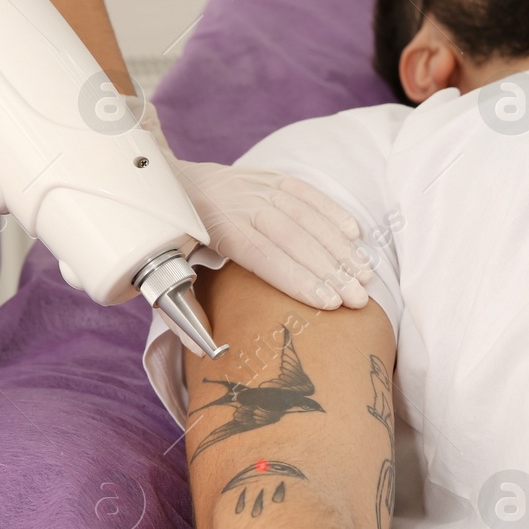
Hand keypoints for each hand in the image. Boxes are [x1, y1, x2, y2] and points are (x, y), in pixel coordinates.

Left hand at [137, 100, 374, 309]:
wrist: (163, 180)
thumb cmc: (170, 236)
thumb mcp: (165, 271)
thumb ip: (183, 311)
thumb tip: (205, 350)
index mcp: (218, 228)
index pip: (266, 256)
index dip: (299, 279)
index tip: (328, 303)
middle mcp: (242, 203)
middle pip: (295, 238)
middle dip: (331, 270)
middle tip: (359, 299)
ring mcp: (257, 187)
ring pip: (306, 216)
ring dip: (339, 246)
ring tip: (365, 274)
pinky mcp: (268, 177)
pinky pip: (306, 192)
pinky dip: (332, 211)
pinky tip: (354, 233)